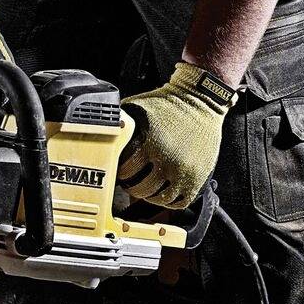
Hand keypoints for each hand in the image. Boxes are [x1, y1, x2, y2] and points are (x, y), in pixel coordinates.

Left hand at [118, 61, 235, 211]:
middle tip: (130, 181)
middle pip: (142, 189)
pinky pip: (180, 202)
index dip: (120, 173)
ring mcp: (185, 172)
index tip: (120, 171)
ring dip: (149, 196)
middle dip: (132, 186)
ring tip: (144, 187)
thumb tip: (103, 130)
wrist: (201, 100)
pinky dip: (169, 201)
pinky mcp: (198, 177)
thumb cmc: (168, 103)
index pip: (127, 172)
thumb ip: (121, 121)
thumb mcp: (138, 107)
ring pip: (160, 199)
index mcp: (152, 144)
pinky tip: (162, 192)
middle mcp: (169, 160)